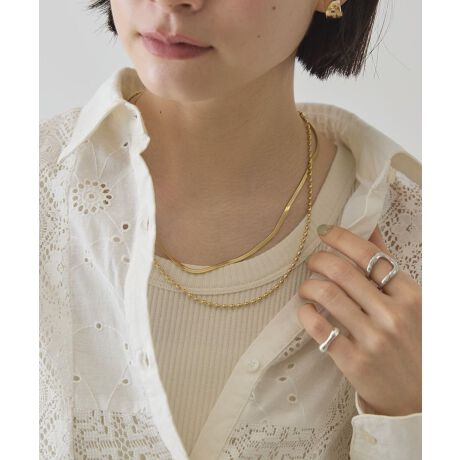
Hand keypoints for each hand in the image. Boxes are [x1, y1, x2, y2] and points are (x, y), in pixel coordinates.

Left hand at [297, 224, 421, 416]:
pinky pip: (320, 328)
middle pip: (342, 271)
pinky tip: (306, 309)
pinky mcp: (354, 361)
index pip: (369, 255)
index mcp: (411, 296)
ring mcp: (373, 339)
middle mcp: (393, 315)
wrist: (419, 400)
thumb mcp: (413, 304)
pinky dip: (306, 313)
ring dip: (308, 285)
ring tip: (308, 287)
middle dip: (318, 259)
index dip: (341, 237)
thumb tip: (370, 229)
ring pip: (327, 295)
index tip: (325, 232)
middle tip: (312, 261)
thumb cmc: (414, 344)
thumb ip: (390, 267)